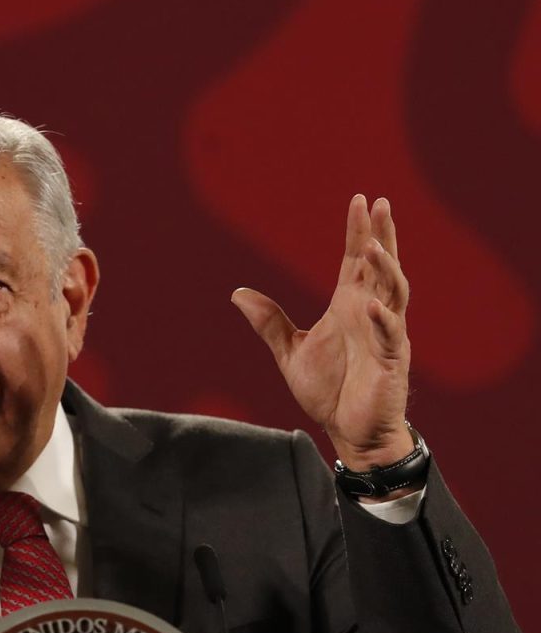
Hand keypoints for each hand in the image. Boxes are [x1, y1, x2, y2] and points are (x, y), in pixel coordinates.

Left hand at [232, 195, 413, 468]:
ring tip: (371, 245)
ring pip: (393, 292)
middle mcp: (371, 314)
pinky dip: (382, 319)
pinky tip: (371, 304)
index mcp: (349, 307)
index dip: (358, 232)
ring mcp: (385, 336)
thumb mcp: (290, 352)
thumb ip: (269, 322)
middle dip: (382, 235)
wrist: (350, 432)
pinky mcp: (392, 362)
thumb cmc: (328, 391)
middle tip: (379, 203)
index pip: (356, 262)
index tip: (358, 200)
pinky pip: (390, 335)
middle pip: (382, 266)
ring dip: (385, 269)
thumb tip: (237, 293)